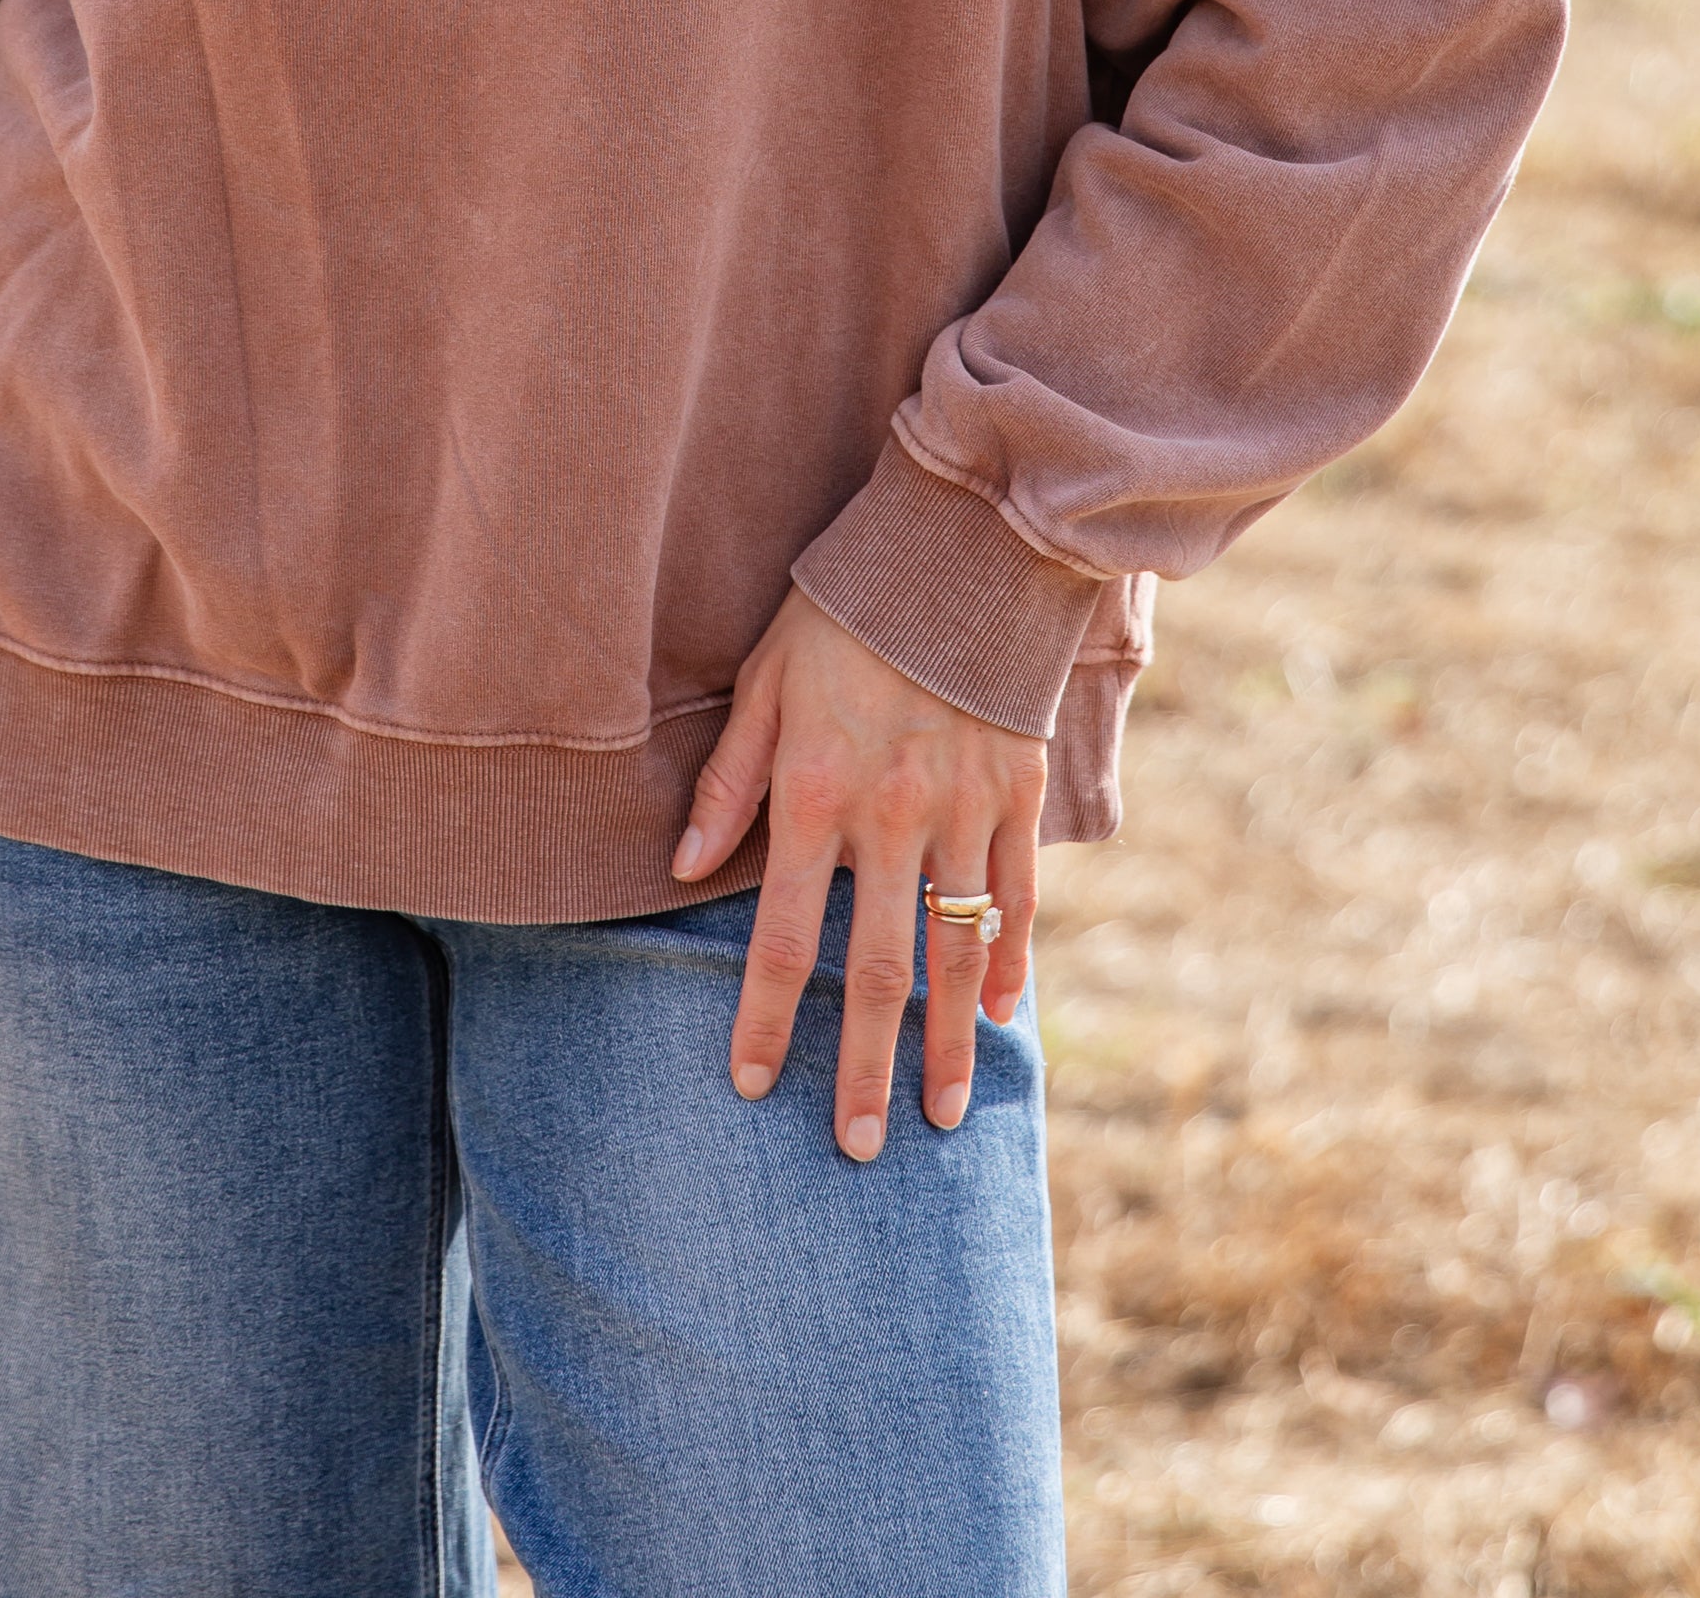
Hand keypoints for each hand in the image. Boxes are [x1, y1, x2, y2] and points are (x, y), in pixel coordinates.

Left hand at [672, 585, 1044, 1156]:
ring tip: (938, 1116)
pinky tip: (1002, 1016)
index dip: (765, 1018)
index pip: (780, 938)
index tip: (753, 1086)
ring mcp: (962, 811)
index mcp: (813, 794)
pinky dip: (1011, 960)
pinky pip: (1018, 897)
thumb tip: (680, 868)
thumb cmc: (839, 614)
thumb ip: (725, 781)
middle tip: (858, 1150)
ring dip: (946, 1042)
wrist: (954, 550)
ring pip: (956, 952)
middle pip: (876, 970)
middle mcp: (888, 817)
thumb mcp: (761, 682)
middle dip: (864, 1067)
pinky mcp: (1017, 794)